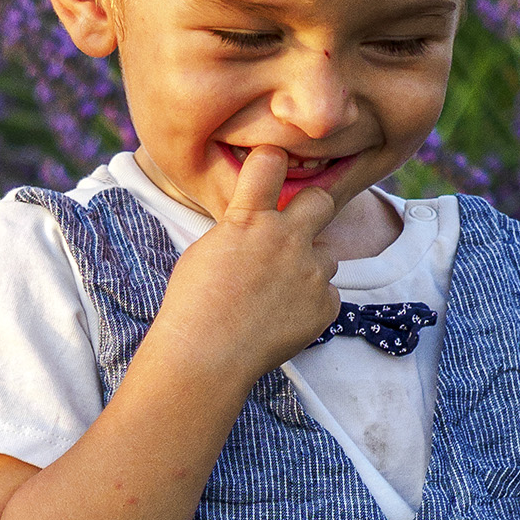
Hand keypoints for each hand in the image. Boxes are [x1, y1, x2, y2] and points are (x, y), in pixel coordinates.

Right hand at [147, 145, 340, 391]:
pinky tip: (282, 320)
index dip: (273, 161)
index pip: (271, 163)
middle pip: (321, 201)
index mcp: (250, 219)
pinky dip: (310, 307)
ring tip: (278, 295)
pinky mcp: (324, 306)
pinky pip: (327, 297)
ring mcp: (310, 273)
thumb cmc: (193, 306)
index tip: (273, 168)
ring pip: (327, 257)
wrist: (206, 357)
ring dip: (309, 269)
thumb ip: (239, 229)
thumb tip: (257, 225)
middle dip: (312, 212)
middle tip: (294, 234)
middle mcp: (287, 238)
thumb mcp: (206, 251)